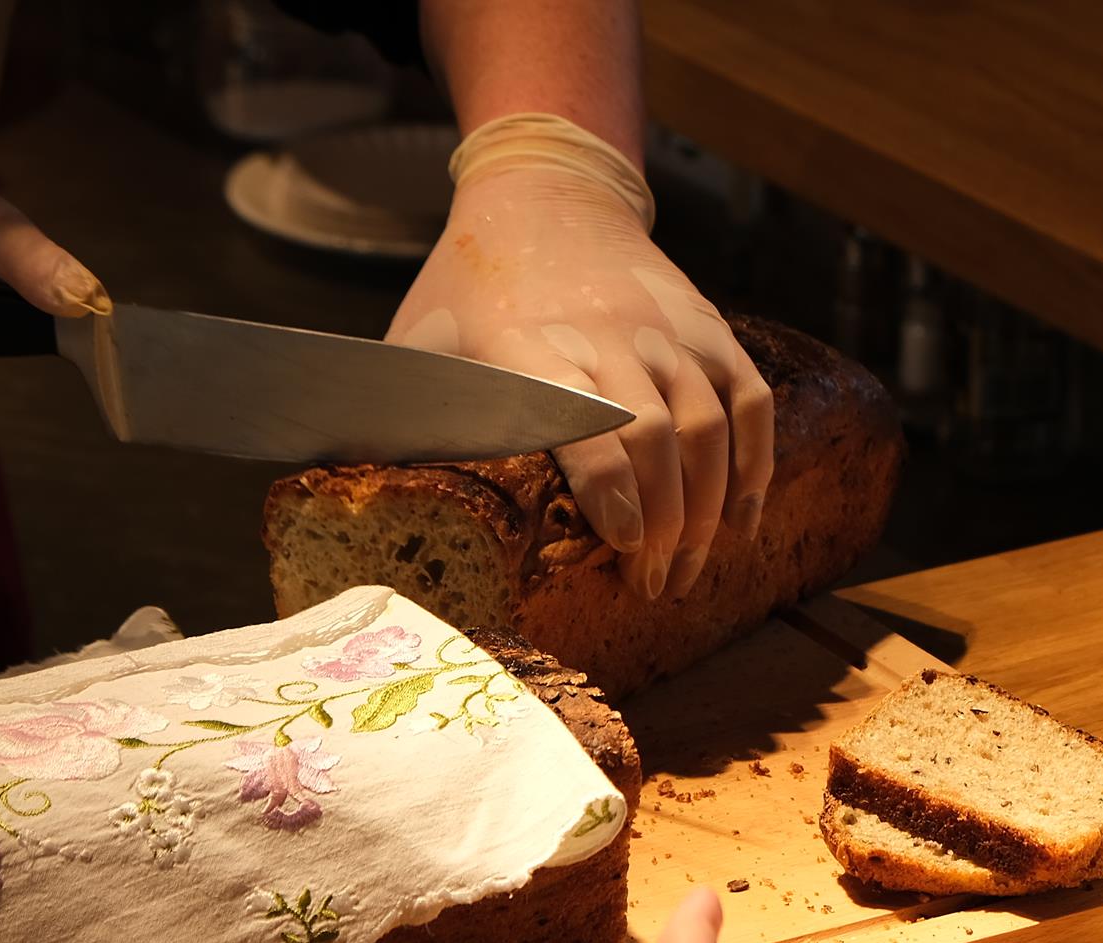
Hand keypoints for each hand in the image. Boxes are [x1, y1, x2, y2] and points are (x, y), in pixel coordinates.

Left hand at [389, 122, 772, 601]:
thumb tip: (348, 510)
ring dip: (710, 512)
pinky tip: (742, 523)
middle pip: (663, 440)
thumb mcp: (418, 343)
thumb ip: (396, 416)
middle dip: (666, 526)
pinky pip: (751, 404)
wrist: (546, 195)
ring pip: (713, 429)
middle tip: (652, 586)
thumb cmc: (471, 289)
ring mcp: (669, 330)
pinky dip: (754, 469)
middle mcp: (611, 335)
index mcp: (534, 345)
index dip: (617, 493)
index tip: (621, 547)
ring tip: (687, 570)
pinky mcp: (709, 328)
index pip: (595, 427)